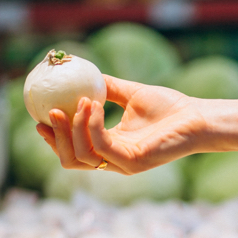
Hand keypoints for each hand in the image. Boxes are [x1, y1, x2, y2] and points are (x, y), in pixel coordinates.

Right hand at [36, 75, 207, 174]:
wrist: (197, 117)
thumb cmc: (171, 107)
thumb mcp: (131, 94)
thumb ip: (108, 88)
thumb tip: (84, 73)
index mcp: (112, 148)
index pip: (74, 150)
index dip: (54, 138)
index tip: (40, 115)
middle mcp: (114, 161)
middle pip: (71, 159)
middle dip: (55, 138)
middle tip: (48, 112)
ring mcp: (122, 164)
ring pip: (81, 156)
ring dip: (73, 127)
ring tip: (77, 102)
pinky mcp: (132, 162)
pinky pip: (101, 145)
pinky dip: (91, 124)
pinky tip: (92, 104)